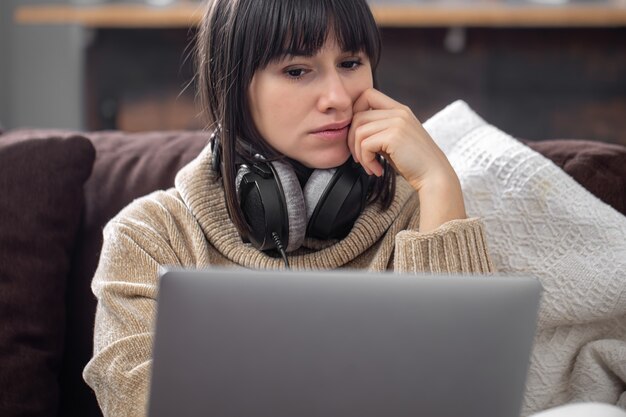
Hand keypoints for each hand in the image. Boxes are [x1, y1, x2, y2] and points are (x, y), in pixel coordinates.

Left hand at [348, 88, 466, 231]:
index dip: (355, 112)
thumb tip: (352, 132)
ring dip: (359, 153)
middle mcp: (399, 112)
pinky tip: (377, 169)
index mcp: (399, 110)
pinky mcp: (394, 136)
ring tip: (369, 166)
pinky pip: (365, 145)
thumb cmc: (413, 163)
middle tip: (360, 158)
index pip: (367, 95)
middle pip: (358, 116)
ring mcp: (397, 122)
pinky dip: (366, 160)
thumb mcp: (395, 140)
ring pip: (359, 131)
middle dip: (352, 140)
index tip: (357, 135)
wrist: (434, 176)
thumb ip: (378, 131)